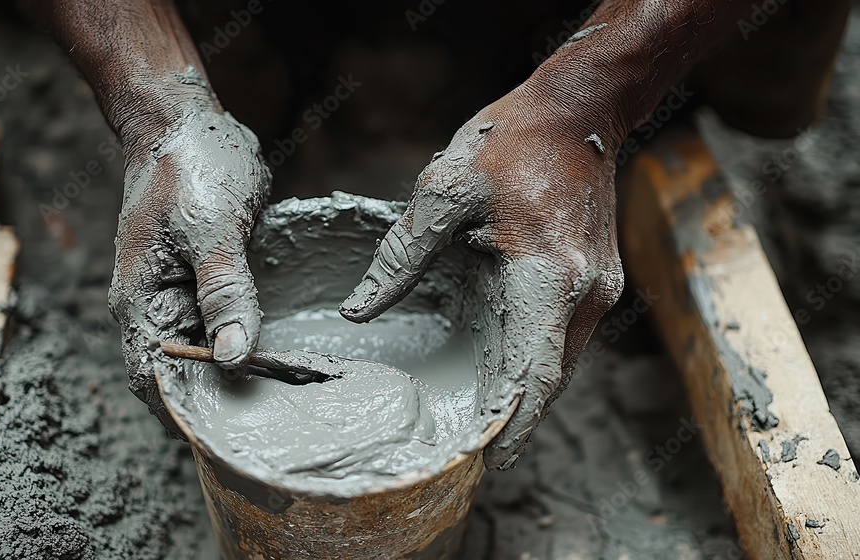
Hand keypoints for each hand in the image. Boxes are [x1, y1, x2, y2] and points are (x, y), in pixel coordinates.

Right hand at [109, 93, 270, 434]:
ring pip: (209, 353)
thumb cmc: (189, 167)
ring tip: (286, 396)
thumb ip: (224, 292)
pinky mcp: (209, 282)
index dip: (188, 414)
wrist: (190, 122)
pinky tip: (283, 356)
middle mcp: (157, 308)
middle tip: (276, 421)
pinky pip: (228, 325)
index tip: (234, 434)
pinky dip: (250, 343)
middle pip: (185, 375)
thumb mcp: (211, 229)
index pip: (155, 381)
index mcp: (141, 303)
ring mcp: (183, 296)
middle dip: (222, 401)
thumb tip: (233, 356)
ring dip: (240, 375)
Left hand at [339, 85, 623, 468]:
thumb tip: (360, 310)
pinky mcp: (592, 280)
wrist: (578, 110)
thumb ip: (401, 258)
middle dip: (512, 422)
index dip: (512, 427)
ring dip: (521, 394)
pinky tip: (496, 370)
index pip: (534, 376)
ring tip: (477, 423)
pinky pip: (559, 337)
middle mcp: (584, 294)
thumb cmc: (511, 142)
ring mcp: (596, 289)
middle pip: (549, 380)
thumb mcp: (443, 192)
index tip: (486, 465)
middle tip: (468, 454)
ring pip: (558, 363)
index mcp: (549, 277)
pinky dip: (529, 362)